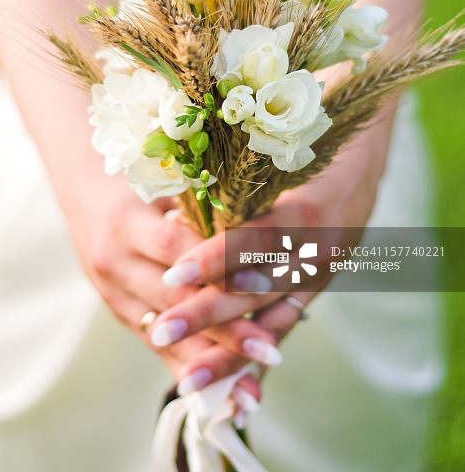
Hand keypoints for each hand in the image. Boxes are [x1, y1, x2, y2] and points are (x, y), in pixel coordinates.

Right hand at [57, 160, 260, 403]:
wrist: (80, 192)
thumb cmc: (134, 178)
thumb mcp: (161, 181)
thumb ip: (199, 204)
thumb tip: (255, 225)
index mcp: (125, 222)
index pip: (177, 248)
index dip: (218, 269)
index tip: (263, 287)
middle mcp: (114, 262)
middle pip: (174, 300)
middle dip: (224, 329)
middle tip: (270, 349)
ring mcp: (112, 292)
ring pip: (164, 334)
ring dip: (210, 362)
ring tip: (250, 389)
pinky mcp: (117, 312)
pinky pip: (154, 346)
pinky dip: (187, 368)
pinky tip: (220, 394)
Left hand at [143, 112, 393, 390]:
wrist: (364, 156)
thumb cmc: (310, 145)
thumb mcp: (280, 157)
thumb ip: (239, 187)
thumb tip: (174, 213)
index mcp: (309, 208)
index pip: (257, 238)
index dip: (215, 259)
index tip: (173, 277)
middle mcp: (320, 248)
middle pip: (259, 287)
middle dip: (209, 314)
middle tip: (163, 333)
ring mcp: (324, 273)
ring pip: (273, 320)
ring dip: (231, 351)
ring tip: (190, 380)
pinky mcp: (321, 286)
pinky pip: (287, 325)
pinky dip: (259, 352)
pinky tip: (233, 382)